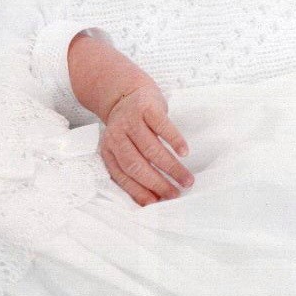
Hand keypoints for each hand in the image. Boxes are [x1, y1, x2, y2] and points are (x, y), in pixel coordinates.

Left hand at [100, 85, 193, 205]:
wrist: (124, 93)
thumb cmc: (129, 128)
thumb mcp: (123, 147)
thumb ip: (133, 167)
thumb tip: (154, 198)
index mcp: (108, 151)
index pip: (122, 177)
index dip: (139, 191)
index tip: (156, 203)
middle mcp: (116, 137)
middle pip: (136, 165)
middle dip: (157, 183)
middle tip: (175, 194)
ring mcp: (130, 121)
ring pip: (151, 149)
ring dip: (171, 167)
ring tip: (186, 179)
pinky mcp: (146, 108)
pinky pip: (162, 127)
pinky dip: (174, 141)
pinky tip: (184, 153)